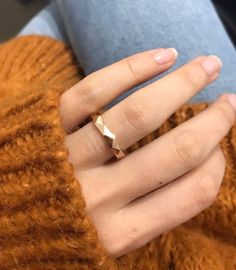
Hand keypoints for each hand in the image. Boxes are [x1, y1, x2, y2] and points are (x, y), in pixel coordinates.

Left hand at [59, 48, 234, 256]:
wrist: (2, 219)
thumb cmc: (60, 229)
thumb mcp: (108, 238)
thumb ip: (148, 211)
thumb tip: (194, 165)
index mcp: (119, 234)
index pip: (191, 194)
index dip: (216, 165)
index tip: (219, 146)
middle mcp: (97, 199)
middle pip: (174, 153)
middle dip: (213, 123)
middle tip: (230, 102)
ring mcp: (70, 160)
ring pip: (137, 115)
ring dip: (181, 85)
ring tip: (206, 66)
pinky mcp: (47, 127)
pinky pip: (93, 91)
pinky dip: (132, 69)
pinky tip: (162, 57)